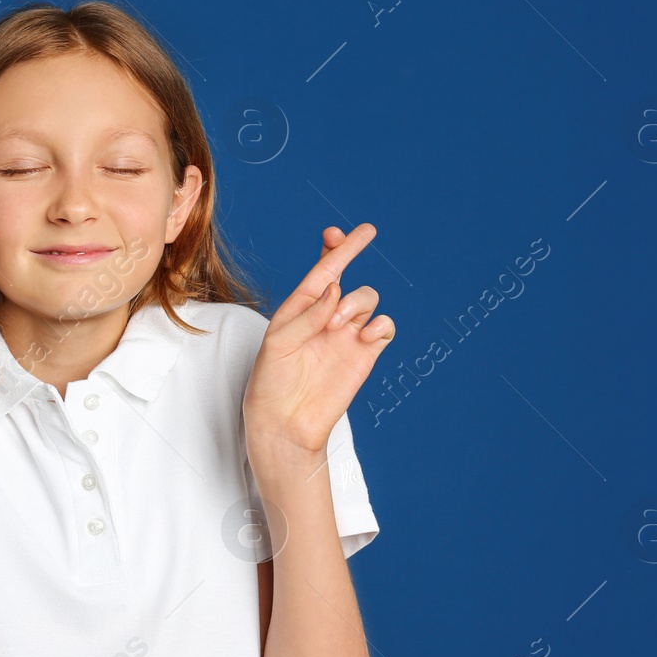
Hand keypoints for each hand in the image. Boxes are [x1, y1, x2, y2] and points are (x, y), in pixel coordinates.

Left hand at [243, 223, 394, 456]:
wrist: (285, 425)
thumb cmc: (271, 383)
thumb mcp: (278, 344)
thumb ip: (307, 315)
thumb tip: (336, 289)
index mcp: (301, 308)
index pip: (323, 270)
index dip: (334, 248)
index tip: (338, 231)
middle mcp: (327, 317)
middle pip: (349, 280)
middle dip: (346, 276)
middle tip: (333, 300)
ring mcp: (348, 335)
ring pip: (368, 298)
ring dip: (356, 303)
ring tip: (337, 326)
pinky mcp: (366, 355)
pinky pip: (385, 327)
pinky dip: (381, 324)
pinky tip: (365, 335)